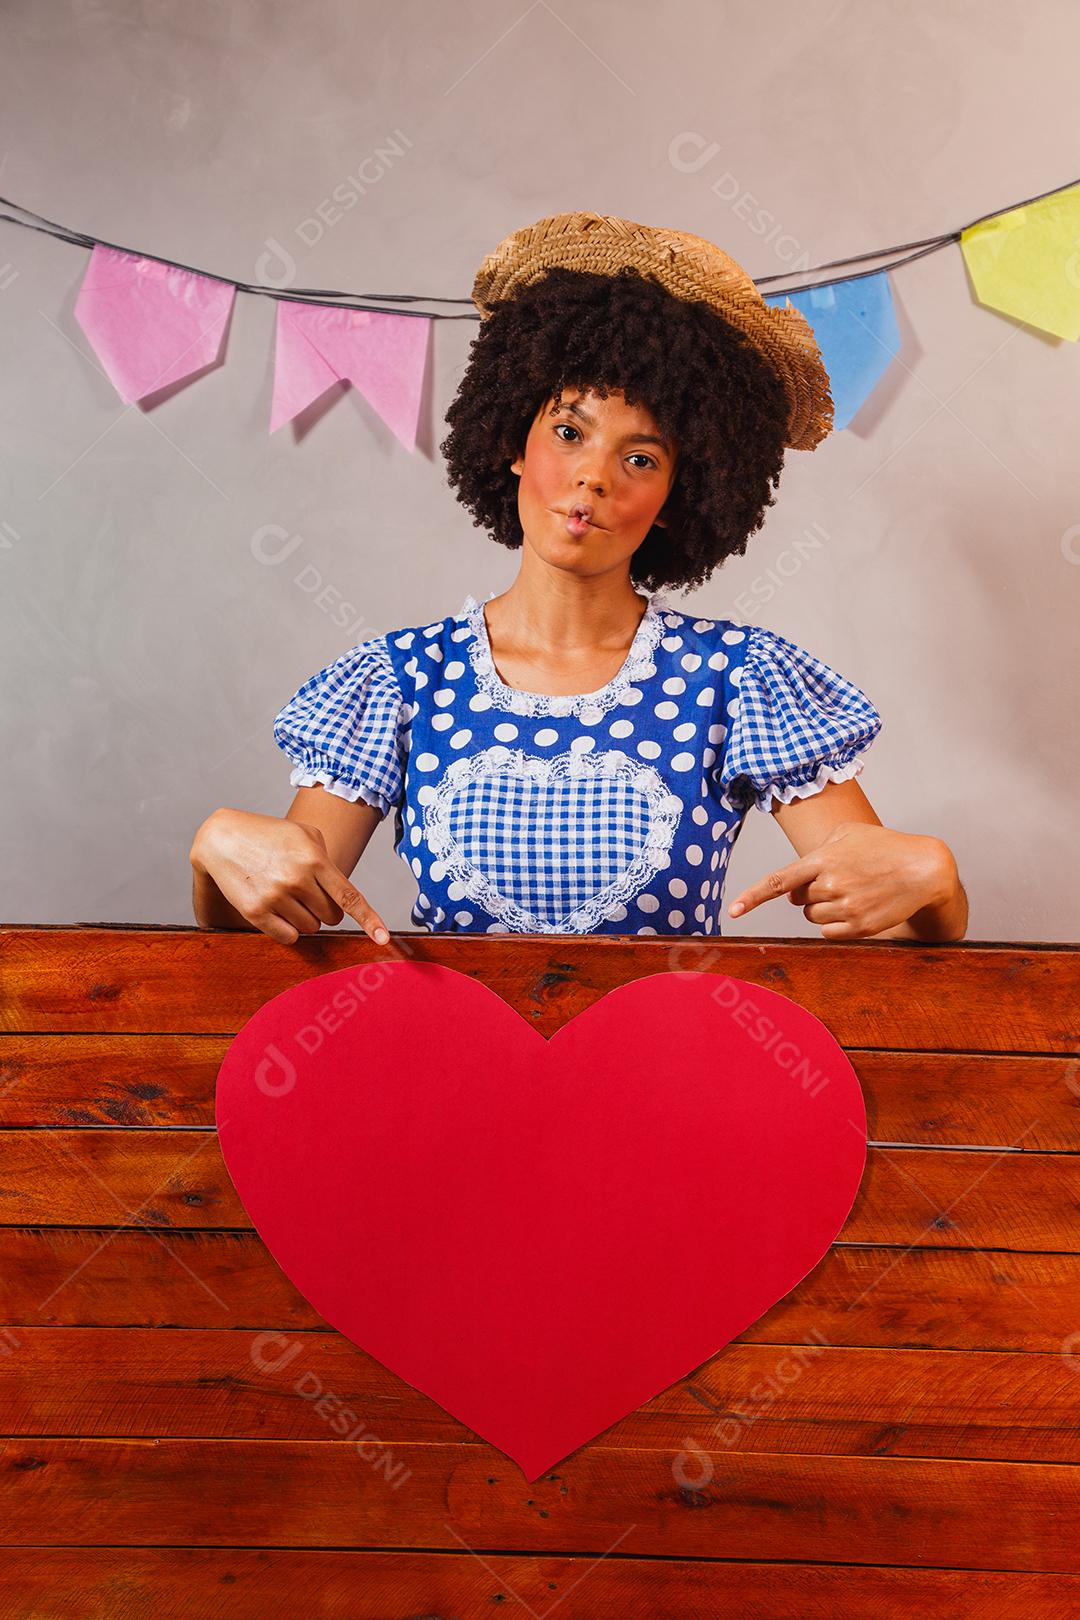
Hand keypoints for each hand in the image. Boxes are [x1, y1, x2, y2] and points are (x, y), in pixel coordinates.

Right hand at [190, 808, 391, 946]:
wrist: (222, 838)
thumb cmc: (269, 835)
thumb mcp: (304, 834)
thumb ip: (328, 860)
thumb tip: (342, 896)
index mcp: (314, 859)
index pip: (349, 896)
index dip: (369, 919)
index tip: (383, 939)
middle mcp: (296, 879)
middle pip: (331, 917)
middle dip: (325, 909)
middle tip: (307, 891)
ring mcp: (275, 897)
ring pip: (310, 928)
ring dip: (305, 918)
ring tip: (286, 894)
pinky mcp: (255, 912)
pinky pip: (288, 937)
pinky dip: (288, 930)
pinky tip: (277, 910)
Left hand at [727, 822, 952, 939]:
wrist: (924, 869)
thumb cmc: (884, 846)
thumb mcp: (848, 832)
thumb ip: (818, 849)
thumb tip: (796, 879)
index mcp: (823, 860)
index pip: (779, 881)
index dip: (753, 897)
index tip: (733, 910)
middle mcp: (831, 885)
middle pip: (797, 900)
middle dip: (809, 892)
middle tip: (838, 879)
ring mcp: (846, 908)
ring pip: (812, 917)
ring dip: (824, 907)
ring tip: (853, 891)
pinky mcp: (859, 927)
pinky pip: (829, 932)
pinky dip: (836, 923)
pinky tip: (857, 907)